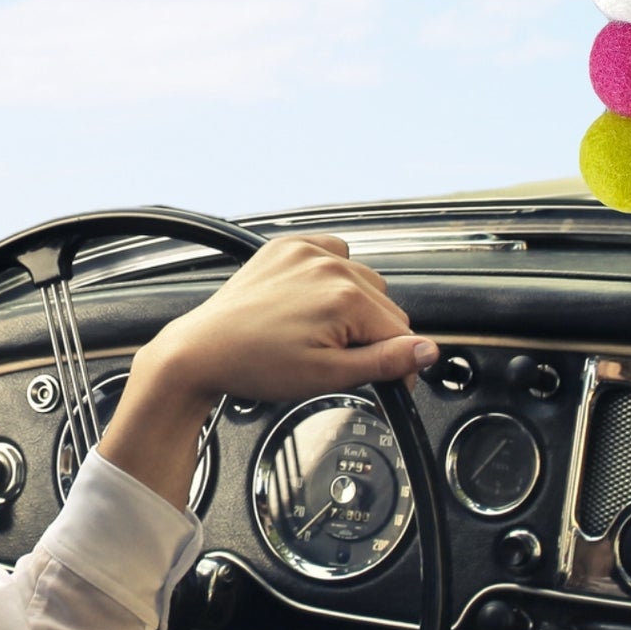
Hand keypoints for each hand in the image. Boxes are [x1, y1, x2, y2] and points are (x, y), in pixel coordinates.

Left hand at [151, 234, 436, 406]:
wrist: (203, 349)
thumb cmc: (254, 364)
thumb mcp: (327, 376)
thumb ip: (384, 362)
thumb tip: (427, 352)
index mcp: (344, 297)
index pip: (402, 332)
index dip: (398, 365)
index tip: (389, 383)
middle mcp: (330, 265)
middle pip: (385, 306)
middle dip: (374, 336)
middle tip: (341, 361)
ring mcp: (306, 251)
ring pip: (362, 281)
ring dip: (355, 307)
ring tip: (322, 334)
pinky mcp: (287, 246)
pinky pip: (333, 253)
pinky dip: (333, 276)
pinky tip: (314, 301)